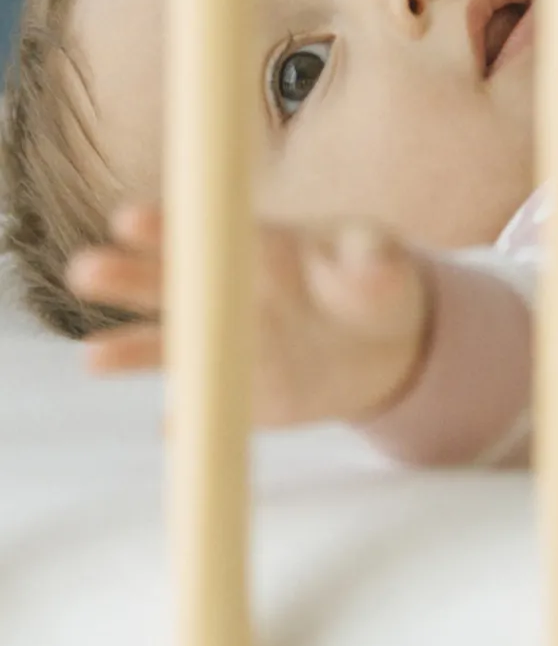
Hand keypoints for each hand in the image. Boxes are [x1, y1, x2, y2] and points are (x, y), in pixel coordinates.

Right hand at [66, 207, 433, 427]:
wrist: (381, 347)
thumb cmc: (374, 287)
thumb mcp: (382, 265)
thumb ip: (372, 260)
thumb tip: (373, 261)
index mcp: (257, 249)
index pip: (204, 232)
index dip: (168, 225)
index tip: (128, 218)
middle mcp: (225, 293)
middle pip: (167, 280)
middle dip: (126, 274)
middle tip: (86, 269)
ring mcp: (221, 345)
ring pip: (165, 344)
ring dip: (128, 349)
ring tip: (93, 357)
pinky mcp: (230, 394)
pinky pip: (199, 408)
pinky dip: (189, 420)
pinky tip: (172, 427)